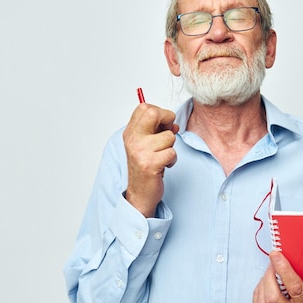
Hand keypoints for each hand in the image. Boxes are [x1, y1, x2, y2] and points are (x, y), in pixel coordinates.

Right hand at [123, 102, 178, 216]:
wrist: (140, 194)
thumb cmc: (146, 167)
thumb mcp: (146, 144)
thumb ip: (156, 130)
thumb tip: (173, 123)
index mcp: (130, 132)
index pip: (144, 108)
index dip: (160, 113)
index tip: (162, 125)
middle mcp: (132, 140)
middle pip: (153, 113)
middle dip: (168, 120)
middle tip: (167, 133)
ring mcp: (140, 152)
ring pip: (169, 137)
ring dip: (171, 147)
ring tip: (162, 157)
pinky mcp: (149, 164)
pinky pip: (172, 153)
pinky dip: (172, 160)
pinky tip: (164, 166)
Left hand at [253, 251, 302, 302]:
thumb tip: (291, 256)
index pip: (295, 288)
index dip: (283, 269)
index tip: (276, 256)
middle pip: (273, 298)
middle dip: (269, 276)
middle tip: (272, 264)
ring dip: (262, 284)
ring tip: (269, 274)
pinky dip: (258, 294)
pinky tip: (264, 287)